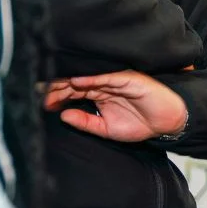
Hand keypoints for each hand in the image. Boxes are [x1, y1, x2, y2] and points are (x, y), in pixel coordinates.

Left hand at [42, 70, 186, 142]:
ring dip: (70, 83)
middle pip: (76, 84)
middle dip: (58, 88)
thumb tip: (64, 116)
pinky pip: (108, 77)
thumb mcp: (106, 129)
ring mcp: (115, 81)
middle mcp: (103, 86)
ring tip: (53, 86)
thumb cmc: (140, 123)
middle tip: (40, 92)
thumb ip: (86, 123)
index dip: (57, 97)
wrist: (166, 122)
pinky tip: (78, 81)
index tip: (41, 103)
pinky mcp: (128, 78)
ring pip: (88, 79)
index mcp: (98, 96)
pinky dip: (93, 79)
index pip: (73, 94)